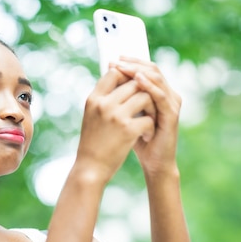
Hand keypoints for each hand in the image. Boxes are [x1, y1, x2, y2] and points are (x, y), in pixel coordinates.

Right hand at [75, 67, 157, 183]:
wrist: (90, 168)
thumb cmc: (92, 143)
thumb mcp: (91, 116)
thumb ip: (103, 100)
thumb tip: (119, 82)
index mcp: (94, 99)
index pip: (113, 73)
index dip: (127, 75)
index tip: (133, 85)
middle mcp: (104, 104)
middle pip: (134, 82)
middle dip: (144, 92)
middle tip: (146, 104)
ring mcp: (116, 116)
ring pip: (145, 97)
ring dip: (151, 108)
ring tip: (148, 119)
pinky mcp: (128, 130)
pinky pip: (149, 118)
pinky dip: (151, 127)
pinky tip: (146, 136)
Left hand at [113, 57, 181, 175]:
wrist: (153, 162)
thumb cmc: (138, 139)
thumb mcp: (128, 113)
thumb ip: (123, 96)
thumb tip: (108, 76)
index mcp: (159, 92)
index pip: (147, 69)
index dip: (131, 62)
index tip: (114, 59)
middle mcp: (168, 94)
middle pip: (153, 70)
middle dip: (133, 64)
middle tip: (117, 60)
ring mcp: (172, 103)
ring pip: (157, 79)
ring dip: (139, 71)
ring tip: (124, 67)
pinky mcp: (172, 114)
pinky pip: (161, 96)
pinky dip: (149, 86)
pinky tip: (137, 80)